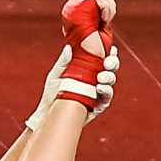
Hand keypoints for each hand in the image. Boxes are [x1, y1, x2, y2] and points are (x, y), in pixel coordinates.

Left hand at [30, 0, 119, 127]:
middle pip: (111, 70)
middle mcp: (95, 81)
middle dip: (113, 64)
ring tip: (100, 78)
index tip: (111, 49)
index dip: (110, 54)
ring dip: (109, 78)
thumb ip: (63, 62)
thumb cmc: (52, 93)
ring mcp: (97, 94)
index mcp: (89, 71)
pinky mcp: (97, 107)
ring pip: (110, 83)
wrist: (47, 113)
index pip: (103, 60)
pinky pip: (106, 99)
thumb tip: (68, 47)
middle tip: (107, 63)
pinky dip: (106, 92)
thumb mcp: (56, 75)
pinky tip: (100, 88)